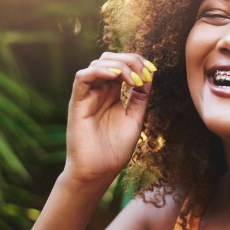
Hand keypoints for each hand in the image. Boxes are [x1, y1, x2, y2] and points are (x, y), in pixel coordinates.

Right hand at [64, 52, 156, 185]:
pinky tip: (116, 77)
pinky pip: (82, 77)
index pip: (121, 64)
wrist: (98, 171)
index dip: (138, 62)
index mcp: (111, 93)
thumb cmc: (114, 149)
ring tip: (134, 81)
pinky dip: (100, 71)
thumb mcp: (135, 118)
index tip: (153, 71)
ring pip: (97, 63)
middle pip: (110, 58)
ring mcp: (87, 96)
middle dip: (130, 60)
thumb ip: (140, 96)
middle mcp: (98, 91)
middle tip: (144, 74)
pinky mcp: (77, 102)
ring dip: (119, 65)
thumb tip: (149, 73)